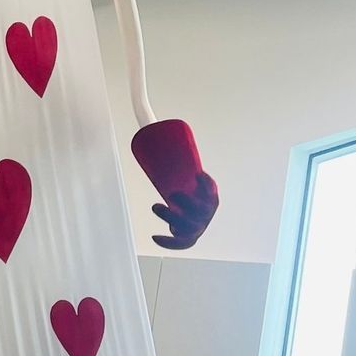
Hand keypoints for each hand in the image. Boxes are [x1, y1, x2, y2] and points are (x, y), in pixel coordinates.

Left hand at [131, 119, 216, 249]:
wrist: (183, 197)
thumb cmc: (177, 176)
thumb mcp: (172, 158)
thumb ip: (162, 137)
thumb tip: (143, 111)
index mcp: (211, 195)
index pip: (212, 193)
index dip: (207, 187)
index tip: (197, 175)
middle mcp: (207, 212)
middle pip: (201, 212)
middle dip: (189, 205)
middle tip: (170, 194)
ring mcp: (198, 225)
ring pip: (189, 228)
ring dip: (173, 219)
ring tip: (156, 205)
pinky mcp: (187, 235)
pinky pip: (183, 244)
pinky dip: (171, 243)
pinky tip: (154, 236)